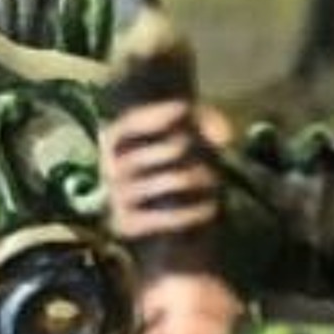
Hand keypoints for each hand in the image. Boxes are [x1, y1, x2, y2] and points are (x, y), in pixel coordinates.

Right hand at [99, 96, 222, 244]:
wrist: (164, 220)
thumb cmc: (176, 167)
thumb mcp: (189, 138)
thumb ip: (206, 124)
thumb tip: (224, 134)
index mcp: (115, 141)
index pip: (127, 125)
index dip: (153, 115)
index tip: (183, 109)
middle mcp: (110, 169)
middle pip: (140, 155)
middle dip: (176, 149)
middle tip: (203, 154)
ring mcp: (116, 198)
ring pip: (153, 185)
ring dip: (189, 179)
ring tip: (212, 179)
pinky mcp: (126, 225)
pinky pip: (160, 218)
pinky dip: (189, 213)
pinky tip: (210, 208)